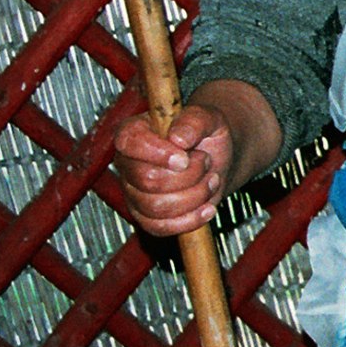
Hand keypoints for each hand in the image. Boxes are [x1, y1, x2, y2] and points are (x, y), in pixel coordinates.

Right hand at [111, 101, 234, 237]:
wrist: (217, 160)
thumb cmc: (207, 135)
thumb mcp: (208, 118)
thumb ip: (193, 121)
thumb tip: (177, 138)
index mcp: (134, 133)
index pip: (129, 144)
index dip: (158, 154)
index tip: (185, 157)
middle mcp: (128, 164)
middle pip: (148, 180)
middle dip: (188, 175)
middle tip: (206, 163)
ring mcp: (134, 193)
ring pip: (157, 206)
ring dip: (194, 196)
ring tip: (211, 180)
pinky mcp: (146, 217)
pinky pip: (160, 227)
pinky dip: (190, 220)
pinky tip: (208, 207)